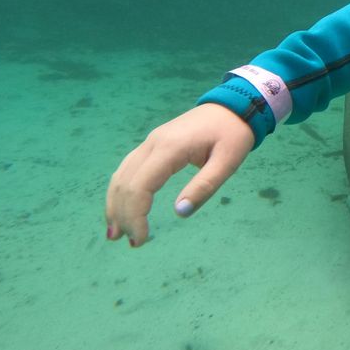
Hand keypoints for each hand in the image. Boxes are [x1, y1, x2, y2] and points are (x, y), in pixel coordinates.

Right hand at [105, 103, 253, 246]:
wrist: (232, 106)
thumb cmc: (233, 134)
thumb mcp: (228, 162)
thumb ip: (204, 186)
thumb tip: (179, 212)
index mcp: (171, 148)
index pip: (140, 186)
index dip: (135, 215)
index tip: (142, 239)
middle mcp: (153, 143)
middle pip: (126, 183)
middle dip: (123, 215)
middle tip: (132, 243)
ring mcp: (150, 141)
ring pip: (121, 175)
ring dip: (115, 204)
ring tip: (116, 233)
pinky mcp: (153, 144)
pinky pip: (128, 168)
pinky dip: (121, 190)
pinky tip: (121, 208)